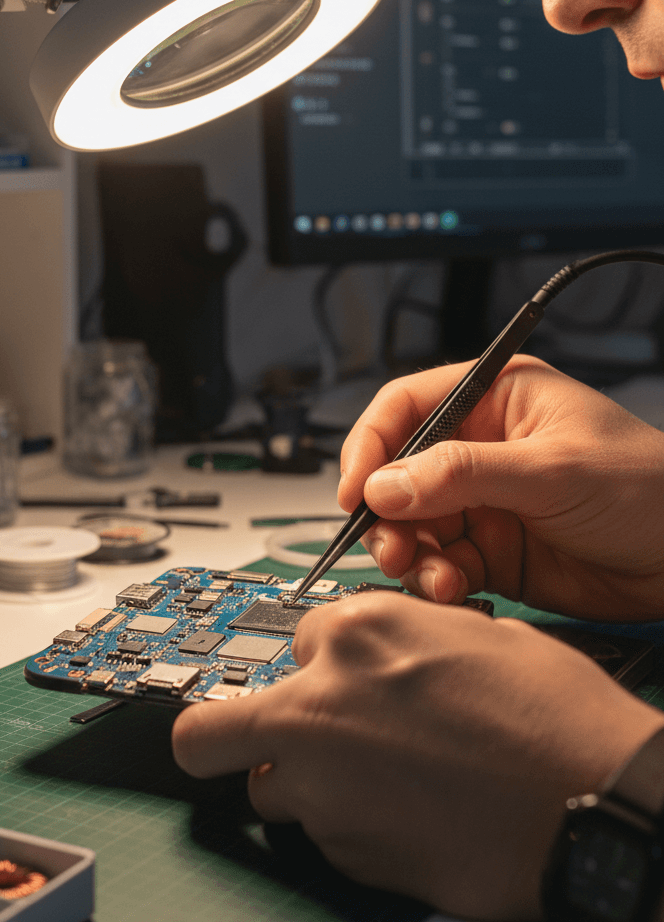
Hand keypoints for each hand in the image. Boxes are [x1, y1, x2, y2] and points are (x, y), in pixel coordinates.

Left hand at [172, 594, 663, 918]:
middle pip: (214, 730)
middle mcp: (322, 704)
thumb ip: (401, 636)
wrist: (601, 808)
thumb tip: (375, 650)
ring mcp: (324, 785)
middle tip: (259, 739)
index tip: (328, 676)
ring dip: (304, 781)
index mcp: (357, 633)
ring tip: (370, 780)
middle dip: (229, 733)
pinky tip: (405, 814)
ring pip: (272, 786)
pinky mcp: (347, 850)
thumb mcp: (477, 636)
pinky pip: (322, 832)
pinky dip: (348, 824)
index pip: (294, 640)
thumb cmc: (556, 720)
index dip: (320, 660)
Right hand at [339, 354, 663, 619]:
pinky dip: (436, 579)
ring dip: (407, 552)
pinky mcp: (489, 550)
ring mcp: (482, 502)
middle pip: (396, 473)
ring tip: (423, 573)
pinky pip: (439, 563)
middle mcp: (478, 448)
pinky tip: (453, 588)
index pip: (405, 409)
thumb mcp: (551, 469)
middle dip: (385, 512)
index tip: (355, 490)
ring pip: (411, 524)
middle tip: (391, 545)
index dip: (370, 446)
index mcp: (493, 400)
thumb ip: (462, 475)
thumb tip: (383, 486)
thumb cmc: (650, 488)